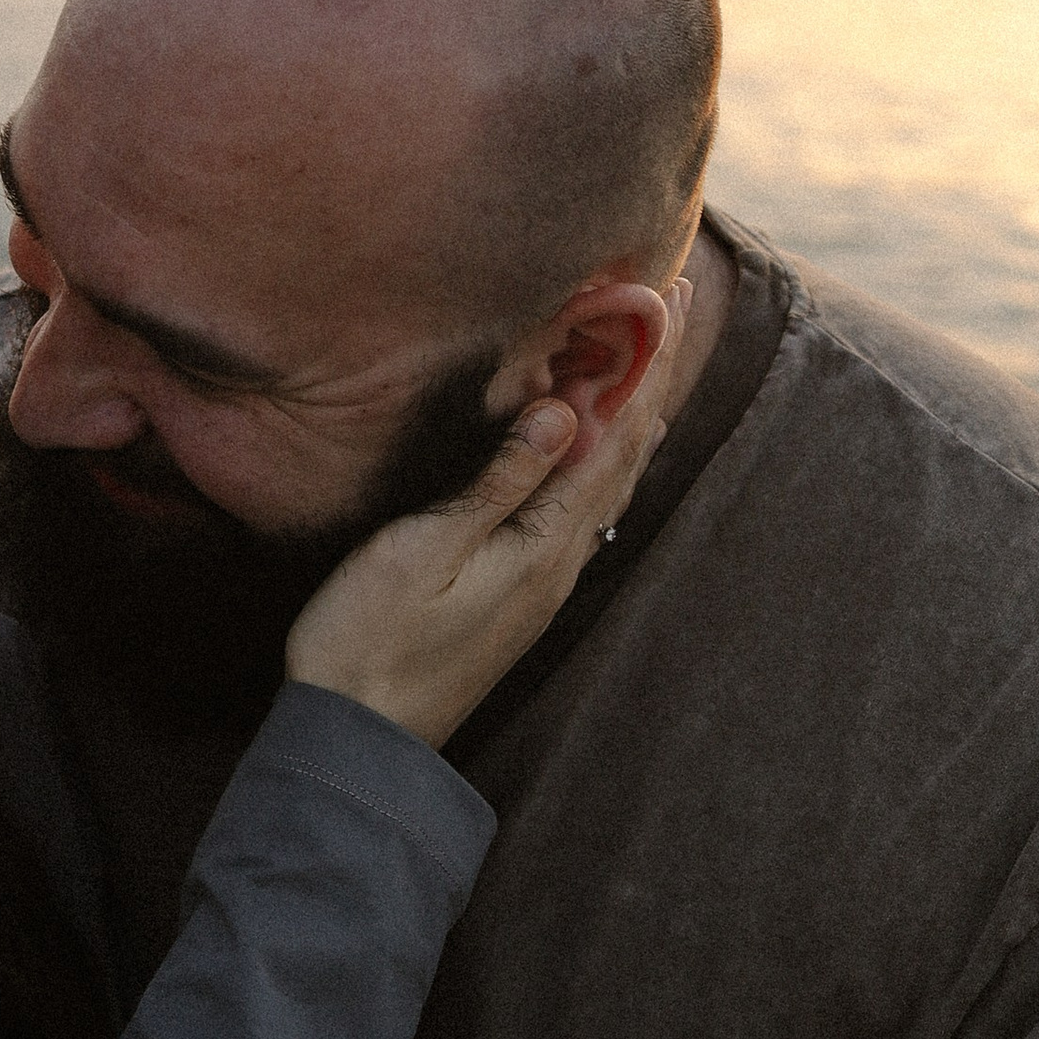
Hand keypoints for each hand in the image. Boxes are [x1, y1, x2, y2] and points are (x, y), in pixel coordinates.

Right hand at [285, 277, 688, 746]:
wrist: (361, 741)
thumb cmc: (373, 639)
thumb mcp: (427, 548)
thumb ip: (498, 482)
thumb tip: (564, 411)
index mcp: (546, 546)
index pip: (614, 437)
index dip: (644, 366)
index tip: (672, 297)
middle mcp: (560, 565)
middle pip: (625, 457)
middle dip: (651, 379)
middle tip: (677, 308)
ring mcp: (542, 585)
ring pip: (609, 486)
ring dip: (632, 419)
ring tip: (652, 369)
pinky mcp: (518, 597)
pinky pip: (582, 511)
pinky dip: (601, 462)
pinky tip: (593, 455)